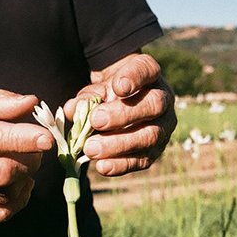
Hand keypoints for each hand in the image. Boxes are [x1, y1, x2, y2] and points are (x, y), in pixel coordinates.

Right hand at [0, 90, 53, 223]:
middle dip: (29, 161)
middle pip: (1, 172)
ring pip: (4, 195)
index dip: (22, 140)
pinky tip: (16, 184)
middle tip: (37, 151)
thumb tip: (31, 102)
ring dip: (25, 180)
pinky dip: (17, 200)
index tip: (46, 138)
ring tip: (24, 165)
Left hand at [66, 53, 175, 175]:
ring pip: (150, 136)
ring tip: (91, 148)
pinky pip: (143, 160)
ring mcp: (163, 126)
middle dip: (124, 115)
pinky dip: (121, 164)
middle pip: (153, 105)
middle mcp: (163, 98)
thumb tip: (73, 109)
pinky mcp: (156, 150)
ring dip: (119, 144)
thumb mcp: (96, 90)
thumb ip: (86, 98)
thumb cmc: (108, 94)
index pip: (146, 70)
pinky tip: (102, 166)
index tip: (118, 87)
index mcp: (148, 74)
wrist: (121, 109)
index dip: (134, 78)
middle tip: (96, 120)